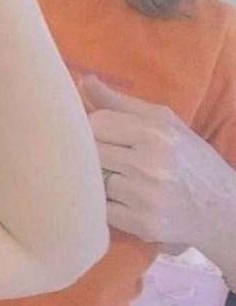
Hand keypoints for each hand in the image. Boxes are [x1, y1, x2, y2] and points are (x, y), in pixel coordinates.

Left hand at [83, 75, 232, 248]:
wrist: (225, 210)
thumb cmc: (190, 160)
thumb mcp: (164, 122)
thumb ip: (119, 102)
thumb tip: (82, 80)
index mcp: (156, 133)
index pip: (96, 123)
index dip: (94, 129)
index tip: (105, 136)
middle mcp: (150, 164)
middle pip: (91, 152)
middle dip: (95, 155)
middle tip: (112, 160)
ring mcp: (145, 197)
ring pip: (93, 180)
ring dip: (100, 181)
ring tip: (122, 180)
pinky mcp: (142, 224)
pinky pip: (101, 209)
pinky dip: (107, 206)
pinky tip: (126, 202)